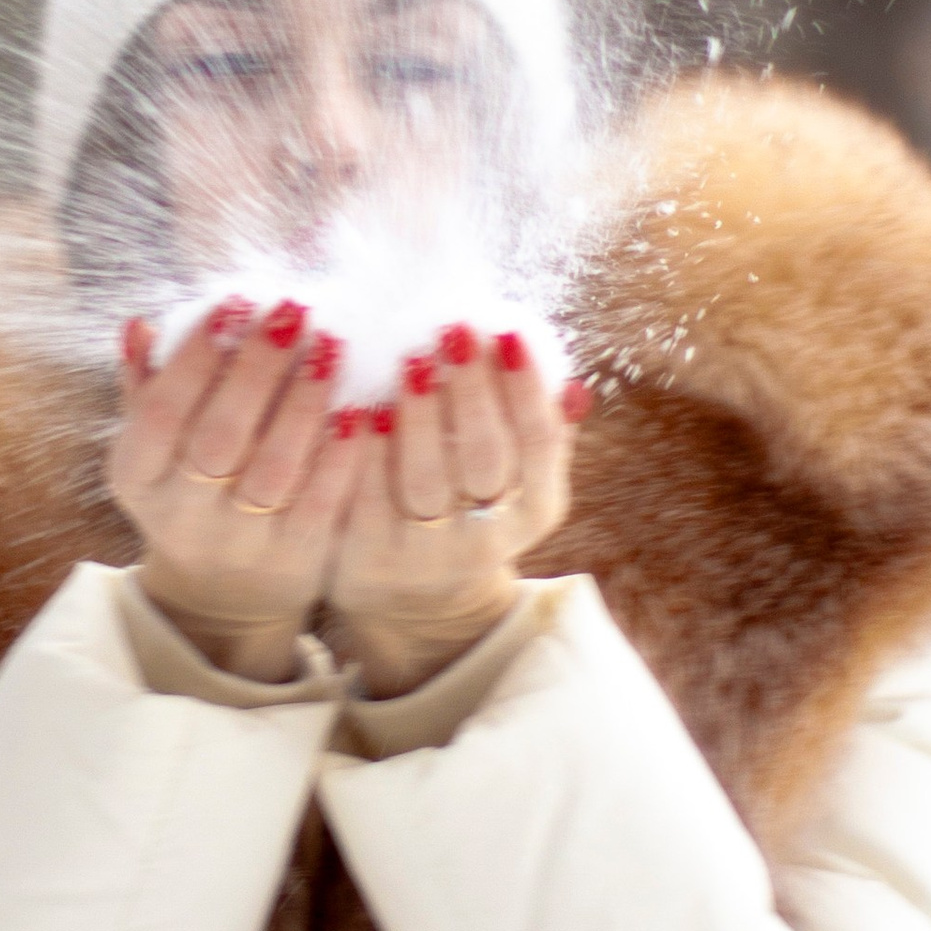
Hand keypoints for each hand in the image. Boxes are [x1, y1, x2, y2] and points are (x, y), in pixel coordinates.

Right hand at [111, 301, 360, 681]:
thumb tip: (142, 324)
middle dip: (258, 368)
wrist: (223, 591)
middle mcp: (184, 514)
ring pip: (275, 468)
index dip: (195, 358)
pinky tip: (363, 408)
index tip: (235, 302)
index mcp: (139, 476)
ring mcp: (241, 541)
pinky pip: (322, 502)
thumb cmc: (188, 486)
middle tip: (295, 309)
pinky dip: (341, 455)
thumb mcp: (154, 446)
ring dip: (305, 402)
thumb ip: (147, 387)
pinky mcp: (296, 558)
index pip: (162, 413)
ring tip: (333, 344)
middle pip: (220, 437)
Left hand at [329, 327, 583, 694]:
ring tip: (411, 358)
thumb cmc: (470, 509)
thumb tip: (572, 385)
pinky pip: (368, 501)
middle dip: (471, 389)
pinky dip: (366, 454)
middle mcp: (488, 540)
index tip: (507, 331)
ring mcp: (426, 556)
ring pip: (427, 480)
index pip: (538, 444)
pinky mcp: (368, 562)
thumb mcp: (517, 484)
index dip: (525, 388)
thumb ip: (542, 434)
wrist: (414, 601)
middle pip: (484, 458)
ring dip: (420, 416)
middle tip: (452, 329)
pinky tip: (358, 407)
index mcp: (535, 509)